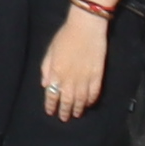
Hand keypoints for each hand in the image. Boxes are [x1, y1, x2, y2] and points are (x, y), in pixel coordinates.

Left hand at [38, 4, 109, 120]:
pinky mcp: (98, 76)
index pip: (52, 94)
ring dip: (77, 108)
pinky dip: (91, 101)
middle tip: (63, 118)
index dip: (51, 104)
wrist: (86, 27)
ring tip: (75, 114)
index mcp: (56, 72)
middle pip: (67, 100)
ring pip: (81, 100)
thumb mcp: (50, 50)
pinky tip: (88, 104)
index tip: (50, 112)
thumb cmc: (65, 36)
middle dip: (64, 111)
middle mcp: (70, 78)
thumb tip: (46, 85)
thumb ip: (46, 68)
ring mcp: (85, 78)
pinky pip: (94, 93)